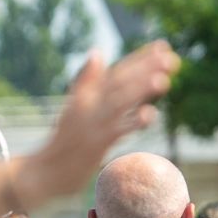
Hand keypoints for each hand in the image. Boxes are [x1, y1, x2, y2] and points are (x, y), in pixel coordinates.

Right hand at [18, 41, 180, 205]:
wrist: (46, 171)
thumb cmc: (64, 140)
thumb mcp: (74, 107)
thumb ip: (87, 81)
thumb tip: (97, 53)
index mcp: (87, 93)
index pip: (118, 71)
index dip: (141, 58)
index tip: (164, 46)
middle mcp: (89, 104)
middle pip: (120, 82)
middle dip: (146, 68)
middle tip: (171, 58)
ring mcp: (92, 123)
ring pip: (119, 101)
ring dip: (140, 89)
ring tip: (164, 79)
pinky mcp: (95, 144)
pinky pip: (117, 131)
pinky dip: (133, 122)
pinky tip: (151, 114)